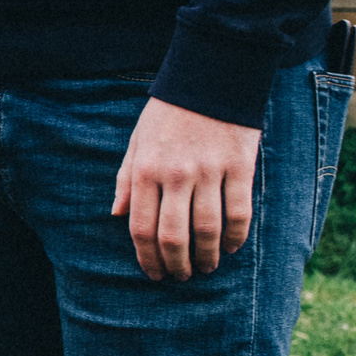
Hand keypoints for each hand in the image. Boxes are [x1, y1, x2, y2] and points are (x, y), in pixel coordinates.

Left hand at [113, 98, 260, 280]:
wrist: (210, 79)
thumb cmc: (167, 114)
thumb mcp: (136, 143)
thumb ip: (126, 179)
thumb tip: (116, 215)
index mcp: (145, 171)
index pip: (141, 228)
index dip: (147, 258)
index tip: (154, 274)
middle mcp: (175, 175)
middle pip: (173, 236)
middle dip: (176, 264)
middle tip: (181, 277)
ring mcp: (209, 172)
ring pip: (208, 230)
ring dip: (206, 256)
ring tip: (205, 268)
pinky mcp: (240, 167)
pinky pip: (239, 212)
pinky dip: (235, 236)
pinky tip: (230, 247)